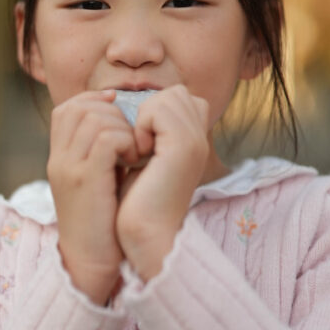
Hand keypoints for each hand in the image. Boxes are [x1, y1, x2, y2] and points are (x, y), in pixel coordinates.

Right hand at [48, 90, 142, 304]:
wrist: (90, 263)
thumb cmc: (101, 224)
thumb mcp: (95, 182)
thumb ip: (101, 154)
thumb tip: (124, 125)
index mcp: (58, 158)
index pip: (68, 109)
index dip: (94, 102)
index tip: (119, 111)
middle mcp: (58, 159)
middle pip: (81, 108)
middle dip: (113, 113)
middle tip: (132, 135)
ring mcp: (69, 168)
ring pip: (96, 119)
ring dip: (123, 128)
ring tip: (135, 151)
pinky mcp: (86, 179)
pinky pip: (107, 138)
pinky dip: (127, 141)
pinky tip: (135, 159)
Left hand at [115, 85, 209, 279]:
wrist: (145, 235)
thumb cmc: (136, 204)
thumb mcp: (144, 161)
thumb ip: (147, 135)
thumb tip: (128, 108)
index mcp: (194, 143)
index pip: (181, 98)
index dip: (154, 111)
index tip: (139, 140)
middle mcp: (201, 140)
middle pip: (176, 94)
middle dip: (149, 111)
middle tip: (137, 144)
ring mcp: (196, 142)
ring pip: (168, 97)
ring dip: (144, 118)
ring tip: (137, 149)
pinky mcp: (183, 147)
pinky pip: (159, 110)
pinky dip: (141, 125)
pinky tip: (137, 152)